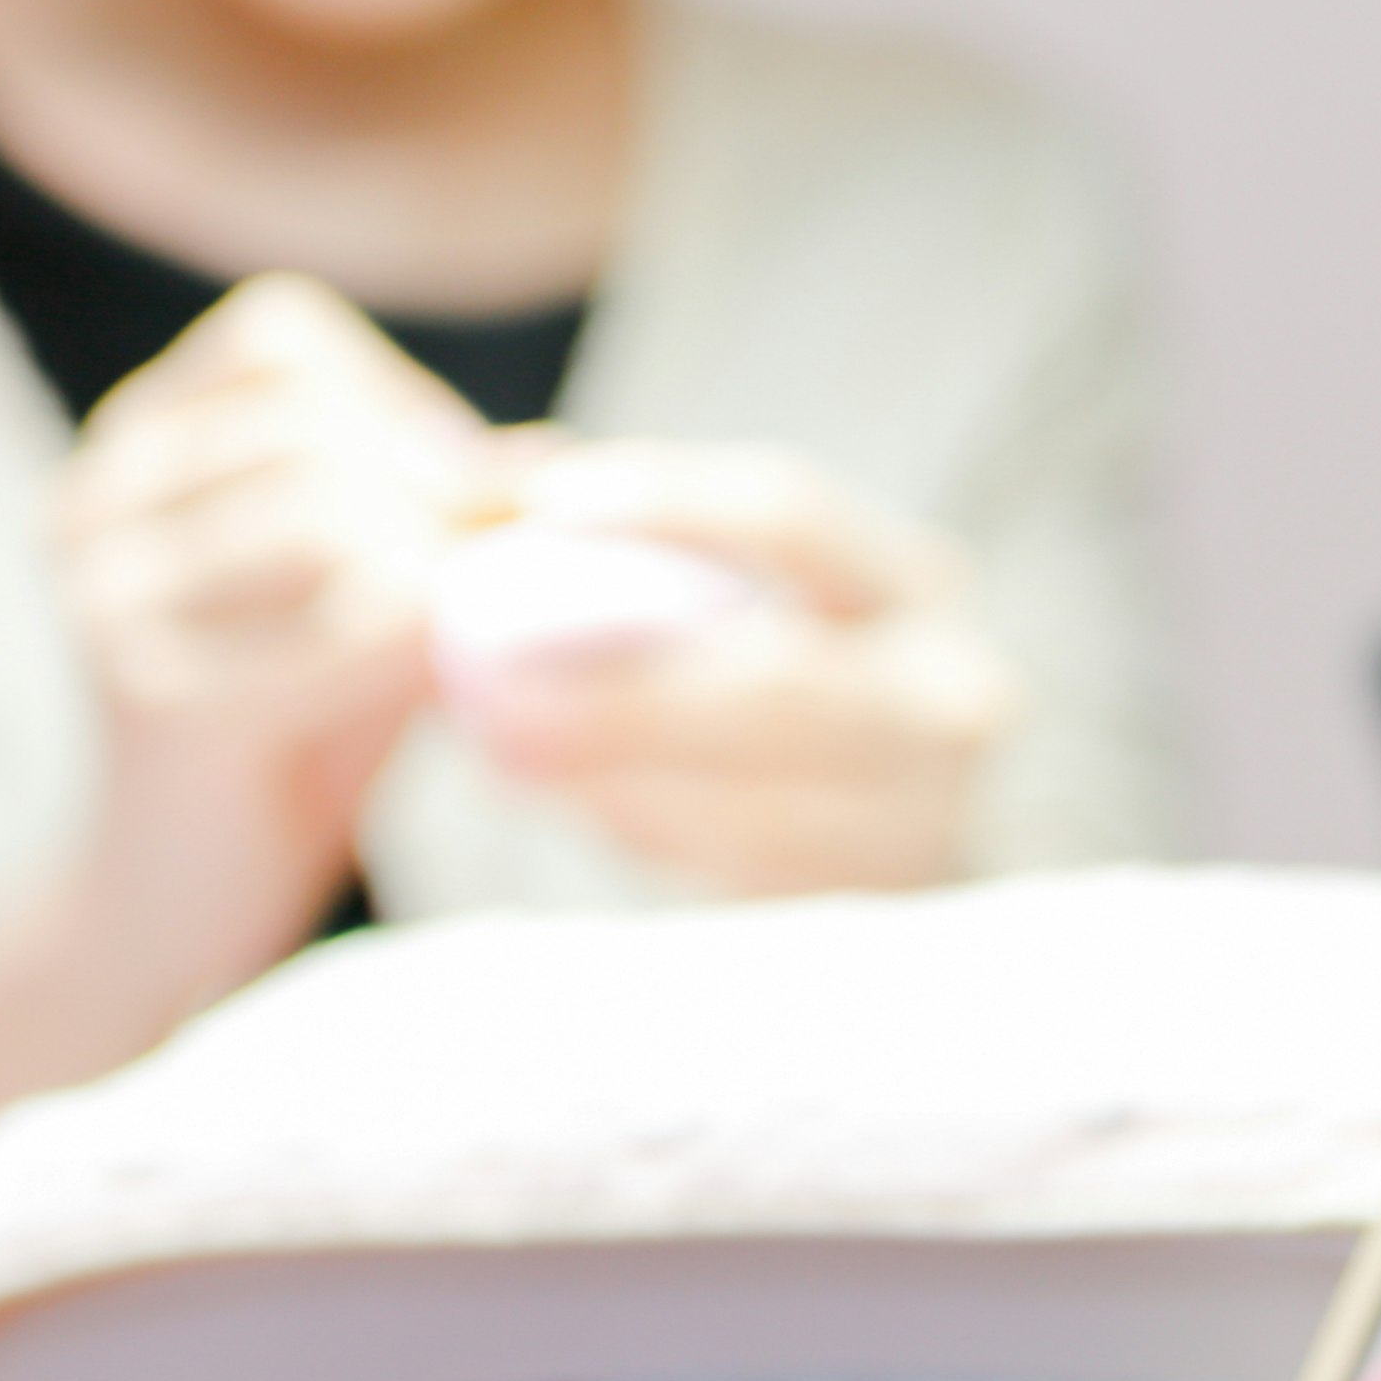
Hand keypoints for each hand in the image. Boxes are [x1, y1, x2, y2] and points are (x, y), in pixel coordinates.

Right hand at [54, 275, 493, 999]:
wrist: (189, 905)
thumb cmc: (299, 733)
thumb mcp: (370, 585)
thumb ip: (438, 505)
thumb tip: (555, 459)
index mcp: (131, 450)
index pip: (281, 338)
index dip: (399, 406)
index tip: (449, 503)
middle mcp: (91, 503)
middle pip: (319, 428)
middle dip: (437, 501)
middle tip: (489, 591)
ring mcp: (105, 600)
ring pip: (331, 512)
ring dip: (438, 572)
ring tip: (471, 643)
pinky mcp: (154, 697)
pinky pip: (355, 622)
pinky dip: (436, 646)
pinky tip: (461, 692)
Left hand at [457, 441, 1020, 894]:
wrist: (895, 831)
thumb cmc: (772, 675)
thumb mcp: (718, 586)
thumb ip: (584, 520)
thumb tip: (430, 467)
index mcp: (914, 583)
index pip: (793, 516)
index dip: (668, 503)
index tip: (540, 510)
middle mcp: (950, 696)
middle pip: (779, 686)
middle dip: (624, 693)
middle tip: (494, 691)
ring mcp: (929, 820)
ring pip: (755, 809)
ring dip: (615, 783)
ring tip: (509, 753)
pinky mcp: (885, 913)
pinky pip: (746, 885)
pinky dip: (651, 841)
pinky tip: (585, 807)